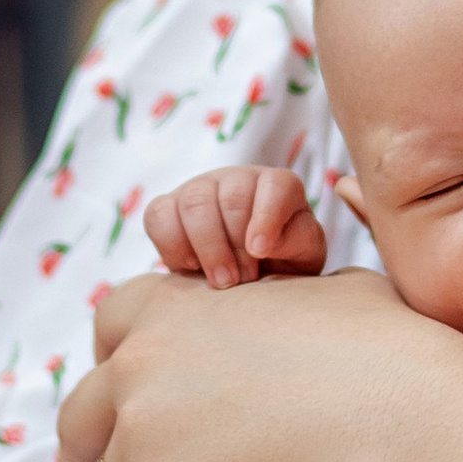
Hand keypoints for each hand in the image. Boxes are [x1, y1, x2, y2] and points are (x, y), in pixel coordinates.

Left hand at [59, 267, 436, 461]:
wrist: (395, 420)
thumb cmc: (384, 352)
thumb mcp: (332, 293)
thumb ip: (288, 300)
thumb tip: (307, 309)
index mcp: (173, 309)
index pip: (110, 325)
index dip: (111, 366)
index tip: (117, 400)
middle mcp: (140, 366)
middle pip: (80, 420)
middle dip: (84, 461)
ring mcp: (143, 436)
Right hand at [144, 165, 328, 286]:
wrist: (245, 275)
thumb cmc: (281, 262)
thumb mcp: (303, 256)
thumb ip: (297, 241)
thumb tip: (262, 243)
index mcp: (278, 187)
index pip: (276, 186)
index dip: (267, 217)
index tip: (260, 251)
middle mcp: (239, 179)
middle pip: (232, 196)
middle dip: (235, 245)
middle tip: (242, 280)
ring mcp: (200, 188)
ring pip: (195, 202)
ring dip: (207, 247)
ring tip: (221, 282)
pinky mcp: (167, 206)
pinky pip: (158, 215)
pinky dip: (173, 246)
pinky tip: (191, 267)